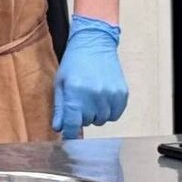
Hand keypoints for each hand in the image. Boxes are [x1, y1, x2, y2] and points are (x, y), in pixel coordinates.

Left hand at [53, 15, 128, 138]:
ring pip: (102, 120)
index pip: (73, 123)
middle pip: (87, 122)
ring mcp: (110, 95)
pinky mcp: (122, 95)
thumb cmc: (74, 62)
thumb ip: (60, 106)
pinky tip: (102, 97)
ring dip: (95, 113)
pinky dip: (108, 111)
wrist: (94, 43)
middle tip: (79, 100)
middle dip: (81, 115)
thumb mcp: (60, 82)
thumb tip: (58, 128)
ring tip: (90, 96)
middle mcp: (94, 95)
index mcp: (75, 92)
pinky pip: (115, 115)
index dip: (70, 133)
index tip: (68, 137)